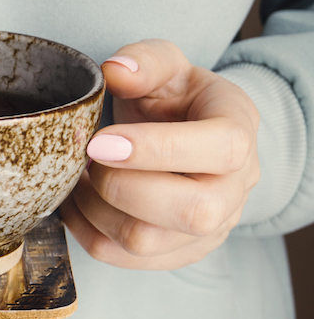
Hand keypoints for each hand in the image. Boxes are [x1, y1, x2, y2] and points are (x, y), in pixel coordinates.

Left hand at [60, 39, 259, 269]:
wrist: (187, 136)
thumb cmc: (176, 99)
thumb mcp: (167, 65)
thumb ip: (146, 61)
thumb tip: (115, 71)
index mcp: (239, 130)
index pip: (220, 149)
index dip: (156, 148)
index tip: (100, 141)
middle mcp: (234, 190)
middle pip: (191, 212)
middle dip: (121, 186)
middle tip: (91, 158)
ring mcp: (208, 230)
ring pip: (146, 241)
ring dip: (95, 208)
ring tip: (82, 174)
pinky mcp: (175, 253)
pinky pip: (121, 258)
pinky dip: (85, 229)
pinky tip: (79, 198)